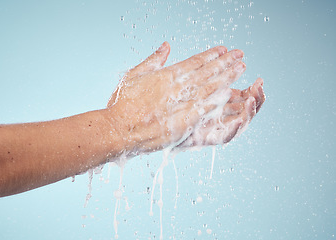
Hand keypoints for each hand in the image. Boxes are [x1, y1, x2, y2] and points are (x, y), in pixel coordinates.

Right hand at [106, 42, 254, 154]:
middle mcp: (177, 87)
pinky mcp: (185, 121)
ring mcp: (182, 104)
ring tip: (240, 68)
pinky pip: (206, 108)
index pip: (195, 62)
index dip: (211, 55)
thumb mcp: (134, 75)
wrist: (118, 129)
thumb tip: (166, 46)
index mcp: (166, 75)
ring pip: (210, 87)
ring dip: (227, 77)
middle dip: (225, 63)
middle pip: (207, 72)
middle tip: (240, 55)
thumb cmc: (122, 104)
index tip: (223, 49)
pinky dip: (219, 99)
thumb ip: (153, 60)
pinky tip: (231, 93)